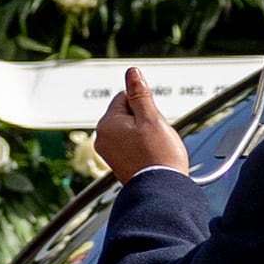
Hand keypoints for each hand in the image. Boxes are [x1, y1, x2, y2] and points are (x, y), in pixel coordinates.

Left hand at [91, 67, 190, 182]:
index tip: (151, 121)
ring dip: (144, 133)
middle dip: (144, 119)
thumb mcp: (151, 118)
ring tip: (153, 148)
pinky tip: (151, 156)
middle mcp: (102, 138)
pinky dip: (142, 147)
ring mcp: (108, 152)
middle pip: (127, 114)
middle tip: (154, 136)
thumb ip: (140, 94)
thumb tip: (131, 73)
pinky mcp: (118, 163)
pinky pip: (131, 145)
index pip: (124, 97)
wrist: (161, 190)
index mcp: (106, 124)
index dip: (143, 105)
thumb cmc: (158, 156)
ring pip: (131, 129)